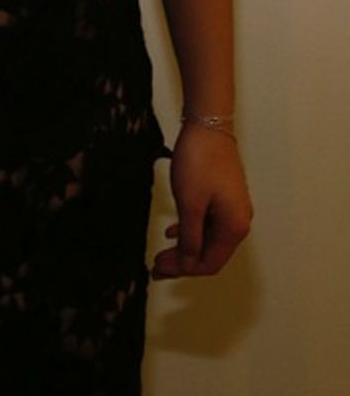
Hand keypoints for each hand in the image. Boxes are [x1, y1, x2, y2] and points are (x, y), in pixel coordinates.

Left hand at [151, 123, 252, 278]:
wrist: (208, 125)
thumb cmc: (199, 161)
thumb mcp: (190, 204)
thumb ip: (190, 239)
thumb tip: (188, 265)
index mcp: (234, 227)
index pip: (210, 263)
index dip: (184, 270)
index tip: (160, 269)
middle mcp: (238, 221)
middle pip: (209, 253)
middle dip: (183, 261)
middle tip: (156, 265)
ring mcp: (233, 208)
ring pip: (207, 238)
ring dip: (185, 247)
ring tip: (162, 252)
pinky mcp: (225, 196)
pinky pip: (208, 223)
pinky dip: (191, 230)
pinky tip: (174, 231)